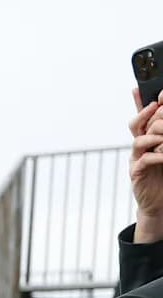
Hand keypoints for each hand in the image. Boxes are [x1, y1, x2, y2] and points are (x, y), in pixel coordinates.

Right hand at [133, 89, 162, 238]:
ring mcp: (136, 157)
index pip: (143, 112)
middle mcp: (140, 144)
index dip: (146, 103)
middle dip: (158, 117)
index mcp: (147, 134)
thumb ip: (162, 128)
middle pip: (142, 122)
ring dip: (158, 136)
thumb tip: (161, 108)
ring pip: (142, 138)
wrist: (160, 200)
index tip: (159, 98)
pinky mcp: (137, 172)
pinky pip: (145, 158)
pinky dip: (158, 155)